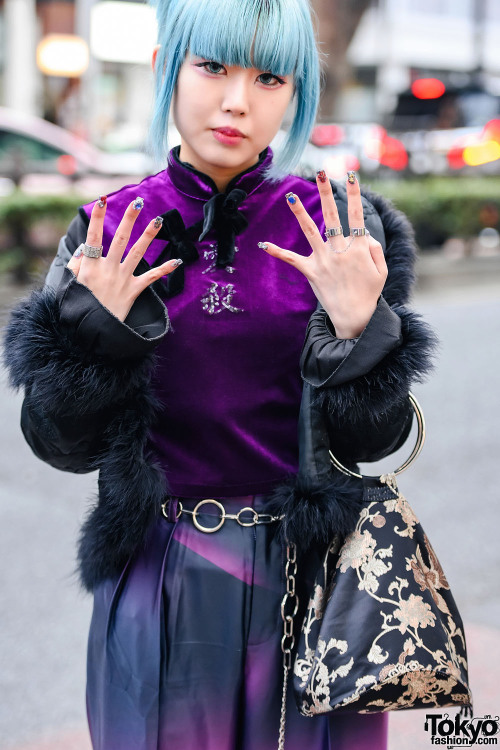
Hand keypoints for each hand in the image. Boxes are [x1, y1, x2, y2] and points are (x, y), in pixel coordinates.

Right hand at [67, 197, 181, 321]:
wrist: (93, 331)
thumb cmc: (79, 307)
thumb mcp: (71, 285)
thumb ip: (76, 265)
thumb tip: (83, 248)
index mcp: (91, 266)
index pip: (93, 237)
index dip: (96, 218)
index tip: (101, 200)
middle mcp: (108, 269)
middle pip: (120, 239)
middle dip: (129, 219)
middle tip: (137, 202)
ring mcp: (123, 279)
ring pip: (138, 253)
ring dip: (149, 235)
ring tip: (159, 220)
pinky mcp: (134, 290)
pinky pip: (151, 278)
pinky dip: (164, 270)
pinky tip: (177, 261)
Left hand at [258, 172, 387, 338]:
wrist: (353, 319)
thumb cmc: (369, 293)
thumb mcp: (381, 271)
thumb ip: (374, 249)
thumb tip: (362, 233)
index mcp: (358, 249)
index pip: (356, 216)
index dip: (354, 195)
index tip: (351, 176)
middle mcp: (339, 252)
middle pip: (332, 217)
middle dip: (327, 193)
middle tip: (321, 173)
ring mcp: (323, 261)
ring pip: (310, 231)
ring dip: (299, 212)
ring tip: (290, 195)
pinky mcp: (311, 272)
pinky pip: (292, 260)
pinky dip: (277, 252)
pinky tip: (263, 245)